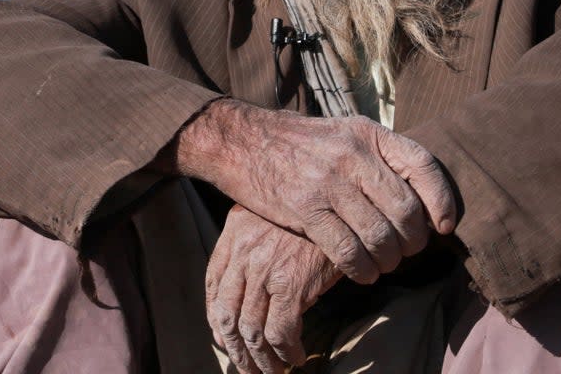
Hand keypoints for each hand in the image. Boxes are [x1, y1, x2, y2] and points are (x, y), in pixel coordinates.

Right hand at [177, 101, 455, 283]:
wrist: (243, 141)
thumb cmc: (300, 142)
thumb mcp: (345, 131)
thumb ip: (379, 155)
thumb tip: (422, 192)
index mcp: (368, 133)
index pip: (422, 165)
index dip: (442, 200)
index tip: (444, 226)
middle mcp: (353, 155)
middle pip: (406, 210)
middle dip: (413, 242)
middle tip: (406, 252)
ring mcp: (329, 183)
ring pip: (380, 236)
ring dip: (389, 261)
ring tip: (384, 266)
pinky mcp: (306, 211)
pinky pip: (348, 252)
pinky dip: (362, 270)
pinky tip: (362, 274)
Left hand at [207, 205, 341, 373]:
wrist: (347, 203)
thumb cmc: (315, 211)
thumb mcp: (274, 215)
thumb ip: (255, 243)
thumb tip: (247, 290)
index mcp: (235, 231)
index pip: (213, 284)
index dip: (216, 318)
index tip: (226, 338)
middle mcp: (243, 250)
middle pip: (227, 313)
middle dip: (236, 348)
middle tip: (247, 367)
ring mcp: (265, 268)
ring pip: (251, 330)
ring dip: (260, 359)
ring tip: (272, 371)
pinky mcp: (291, 284)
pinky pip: (280, 332)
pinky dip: (286, 352)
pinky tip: (296, 357)